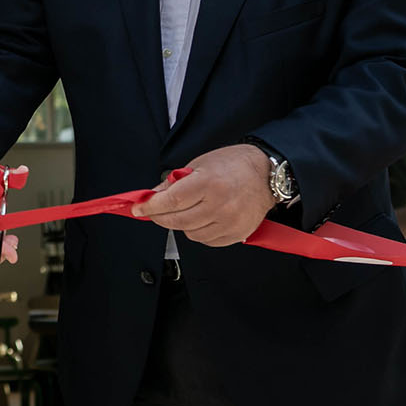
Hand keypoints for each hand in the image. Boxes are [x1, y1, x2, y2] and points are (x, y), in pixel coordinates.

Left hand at [133, 144, 273, 246]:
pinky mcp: (237, 233)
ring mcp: (230, 222)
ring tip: (184, 211)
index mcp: (208, 183)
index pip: (171, 201)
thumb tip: (153, 195)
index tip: (139, 208)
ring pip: (190, 234)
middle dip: (160, 217)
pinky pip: (207, 240)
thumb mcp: (198, 164)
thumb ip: (174, 182)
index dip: (151, 206)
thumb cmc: (233, 165)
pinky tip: (200, 219)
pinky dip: (198, 232)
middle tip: (154, 212)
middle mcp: (220, 205)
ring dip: (180, 224)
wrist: (266, 174)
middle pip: (177, 220)